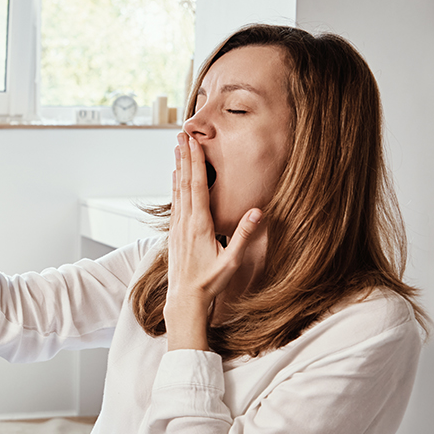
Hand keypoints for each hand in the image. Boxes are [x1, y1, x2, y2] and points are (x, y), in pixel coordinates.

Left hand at [164, 132, 262, 349]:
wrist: (185, 298)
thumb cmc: (210, 282)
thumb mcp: (232, 261)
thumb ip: (244, 235)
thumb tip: (258, 211)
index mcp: (199, 226)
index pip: (196, 187)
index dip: (194, 163)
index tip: (193, 143)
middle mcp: (184, 223)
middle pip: (183, 183)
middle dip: (184, 157)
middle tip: (181, 135)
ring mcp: (177, 227)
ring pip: (177, 191)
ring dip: (178, 167)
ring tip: (177, 148)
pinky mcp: (174, 233)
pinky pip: (175, 203)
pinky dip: (175, 185)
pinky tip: (175, 178)